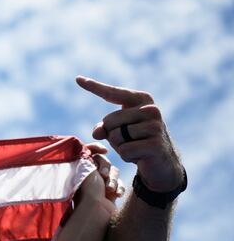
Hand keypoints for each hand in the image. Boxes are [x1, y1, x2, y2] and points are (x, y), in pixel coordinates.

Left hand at [77, 76, 183, 194]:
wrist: (162, 162)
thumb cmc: (137, 141)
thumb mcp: (118, 131)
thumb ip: (104, 127)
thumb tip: (98, 131)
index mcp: (142, 100)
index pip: (113, 93)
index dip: (94, 87)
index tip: (77, 79)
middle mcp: (151, 109)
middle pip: (108, 121)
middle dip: (112, 135)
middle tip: (129, 140)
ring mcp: (154, 126)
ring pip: (115, 137)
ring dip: (119, 147)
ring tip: (135, 147)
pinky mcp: (155, 144)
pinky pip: (124, 150)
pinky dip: (127, 156)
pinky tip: (140, 156)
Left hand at [83, 143, 126, 201]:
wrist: (94, 213)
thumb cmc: (86, 192)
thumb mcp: (83, 171)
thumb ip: (85, 158)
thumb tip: (86, 147)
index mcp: (79, 169)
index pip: (88, 151)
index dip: (95, 148)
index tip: (103, 150)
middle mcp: (89, 175)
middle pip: (104, 161)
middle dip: (105, 167)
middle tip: (102, 175)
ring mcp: (100, 184)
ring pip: (114, 172)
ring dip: (113, 179)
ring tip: (108, 189)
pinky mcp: (109, 193)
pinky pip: (119, 184)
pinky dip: (119, 188)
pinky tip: (117, 194)